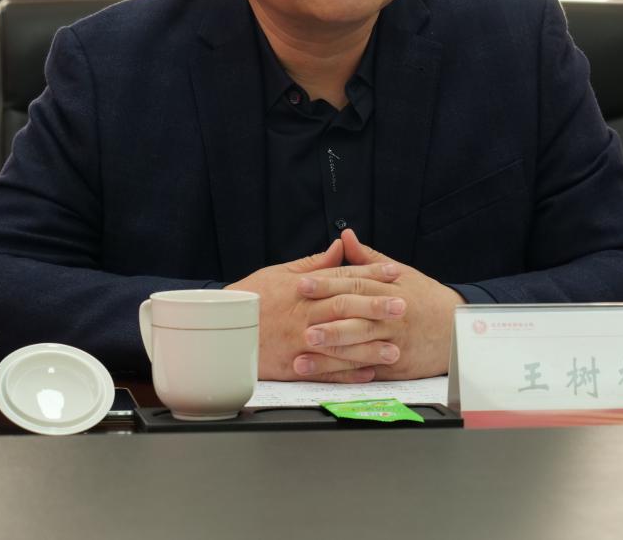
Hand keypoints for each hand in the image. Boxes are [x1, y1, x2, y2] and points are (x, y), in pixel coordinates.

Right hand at [224, 239, 404, 382]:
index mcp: (302, 289)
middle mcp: (303, 314)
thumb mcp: (280, 272)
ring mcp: (299, 341)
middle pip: (345, 308)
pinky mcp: (292, 365)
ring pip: (339, 344)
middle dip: (376, 307)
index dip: (370, 274)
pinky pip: (324, 370)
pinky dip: (347, 373)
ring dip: (368, 347)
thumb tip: (339, 248)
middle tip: (402, 307)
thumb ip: (314, 264)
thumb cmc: (250, 298)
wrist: (220, 329)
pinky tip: (368, 373)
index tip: (393, 273)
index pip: (342, 277)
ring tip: (394, 349)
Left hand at [294, 229, 463, 379]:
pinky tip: (327, 377)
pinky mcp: (397, 365)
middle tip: (303, 327)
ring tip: (304, 358)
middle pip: (357, 317)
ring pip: (360, 347)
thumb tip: (345, 236)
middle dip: (328, 324)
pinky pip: (369, 369)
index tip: (302, 285)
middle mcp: (390, 315)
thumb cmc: (424, 297)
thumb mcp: (401, 273)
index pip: (354, 284)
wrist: (457, 327)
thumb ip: (367, 258)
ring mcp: (394, 341)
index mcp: (388, 289)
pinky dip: (347, 374)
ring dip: (331, 354)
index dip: (327, 284)